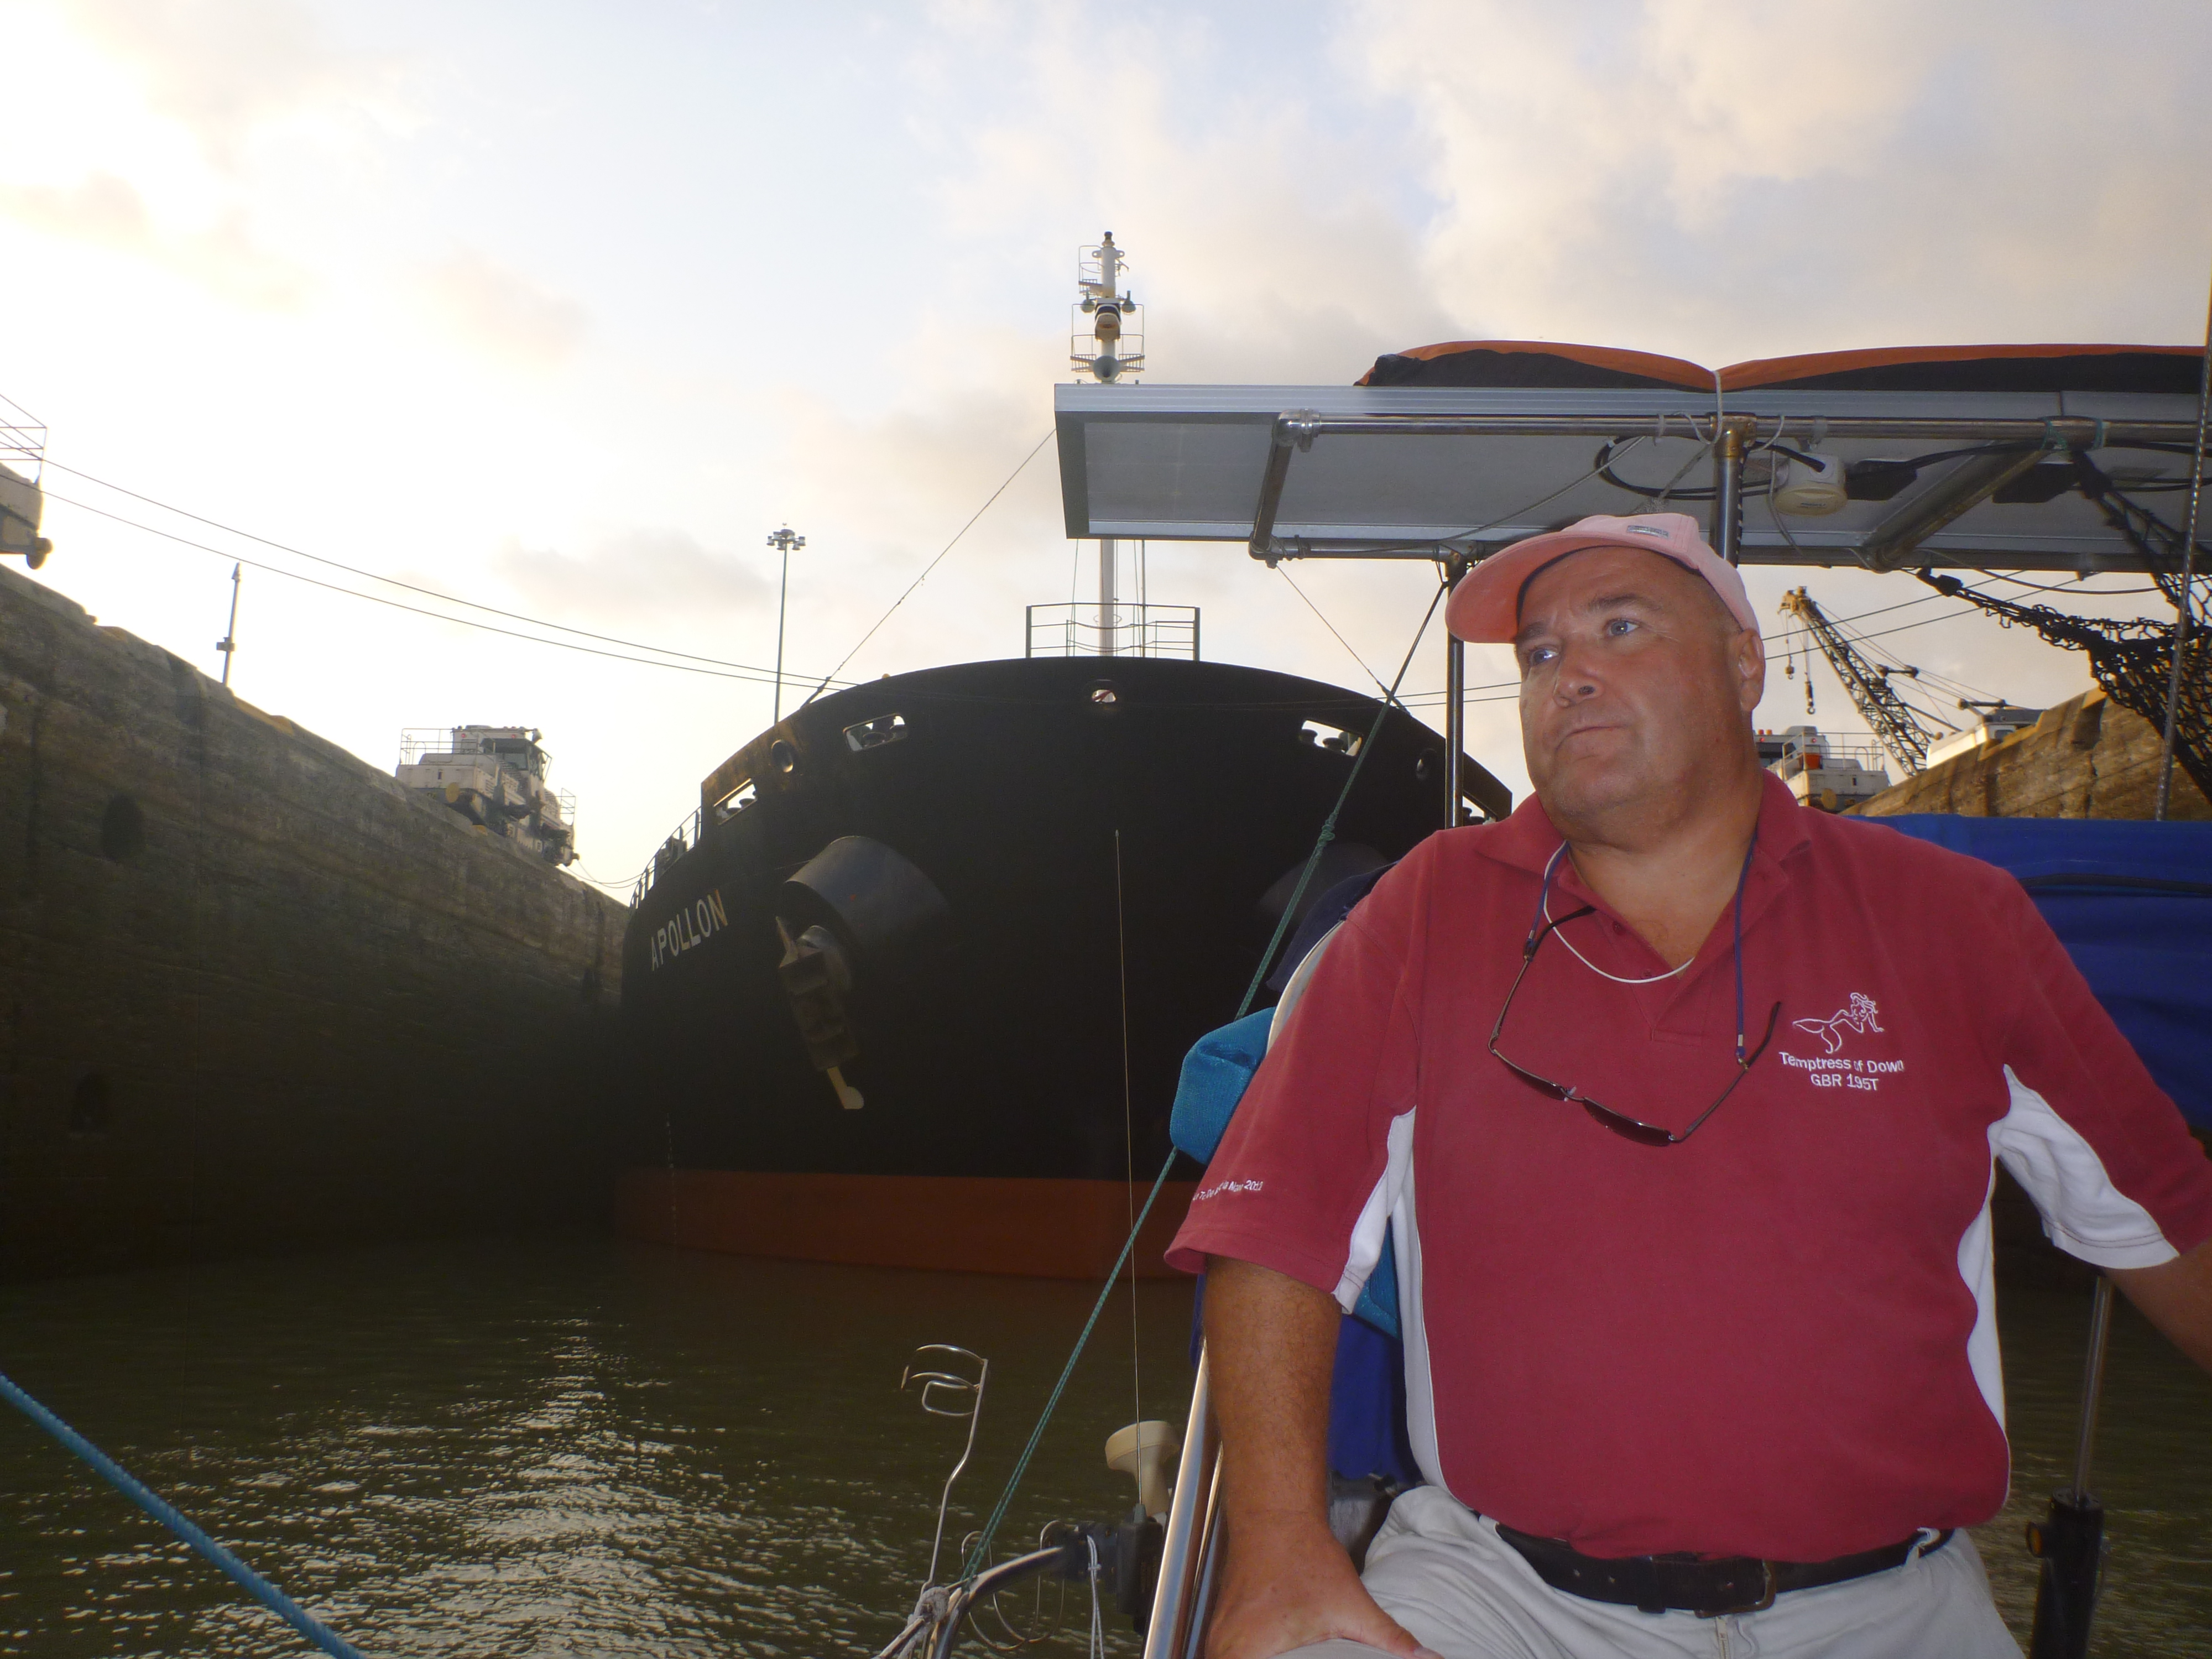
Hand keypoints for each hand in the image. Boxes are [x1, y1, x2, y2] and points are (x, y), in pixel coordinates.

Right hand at [1203, 1521, 1437, 1658]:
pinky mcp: (1223, 1630)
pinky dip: (1260, 1658)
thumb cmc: (1301, 1554)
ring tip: (1298, 1654)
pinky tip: (1283, 1653)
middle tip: (1310, 1656)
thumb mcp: (1350, 1604)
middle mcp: (1223, 1650)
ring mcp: (1218, 1640)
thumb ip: (1389, 1638)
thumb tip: (1425, 1658)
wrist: (1275, 1515)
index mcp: (1246, 1654)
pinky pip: (1236, 1656)